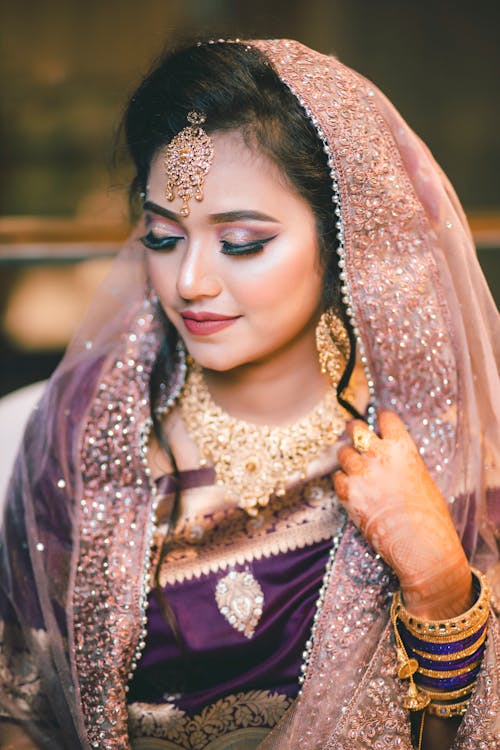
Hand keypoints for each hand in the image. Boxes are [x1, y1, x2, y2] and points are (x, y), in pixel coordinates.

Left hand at [333, 410, 472, 618]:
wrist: (421, 546)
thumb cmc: (428, 516)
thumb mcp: (421, 477)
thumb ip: (401, 460)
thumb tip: (386, 453)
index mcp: (402, 448)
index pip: (385, 417)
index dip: (380, 417)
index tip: (377, 419)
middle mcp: (379, 454)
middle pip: (356, 428)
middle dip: (354, 430)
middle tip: (353, 433)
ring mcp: (360, 472)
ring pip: (342, 452)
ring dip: (346, 458)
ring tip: (354, 468)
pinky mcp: (346, 492)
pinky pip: (336, 477)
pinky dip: (342, 482)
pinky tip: (352, 490)